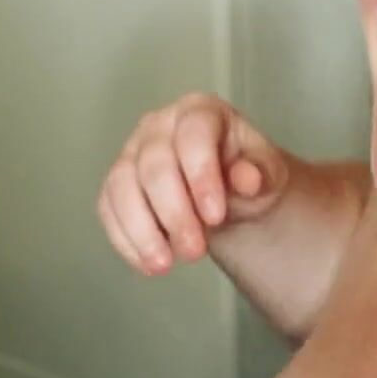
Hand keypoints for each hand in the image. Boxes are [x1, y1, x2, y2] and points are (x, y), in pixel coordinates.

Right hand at [98, 92, 290, 274]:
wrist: (229, 195)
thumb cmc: (246, 176)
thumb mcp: (268, 174)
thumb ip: (261, 173)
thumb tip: (247, 179)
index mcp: (199, 111)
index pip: (193, 135)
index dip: (201, 176)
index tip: (215, 217)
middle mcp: (158, 125)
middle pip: (154, 165)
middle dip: (173, 213)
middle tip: (195, 252)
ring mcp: (132, 152)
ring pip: (122, 186)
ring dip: (141, 230)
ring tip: (164, 265)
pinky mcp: (116, 183)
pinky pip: (109, 209)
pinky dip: (125, 239)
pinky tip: (147, 264)